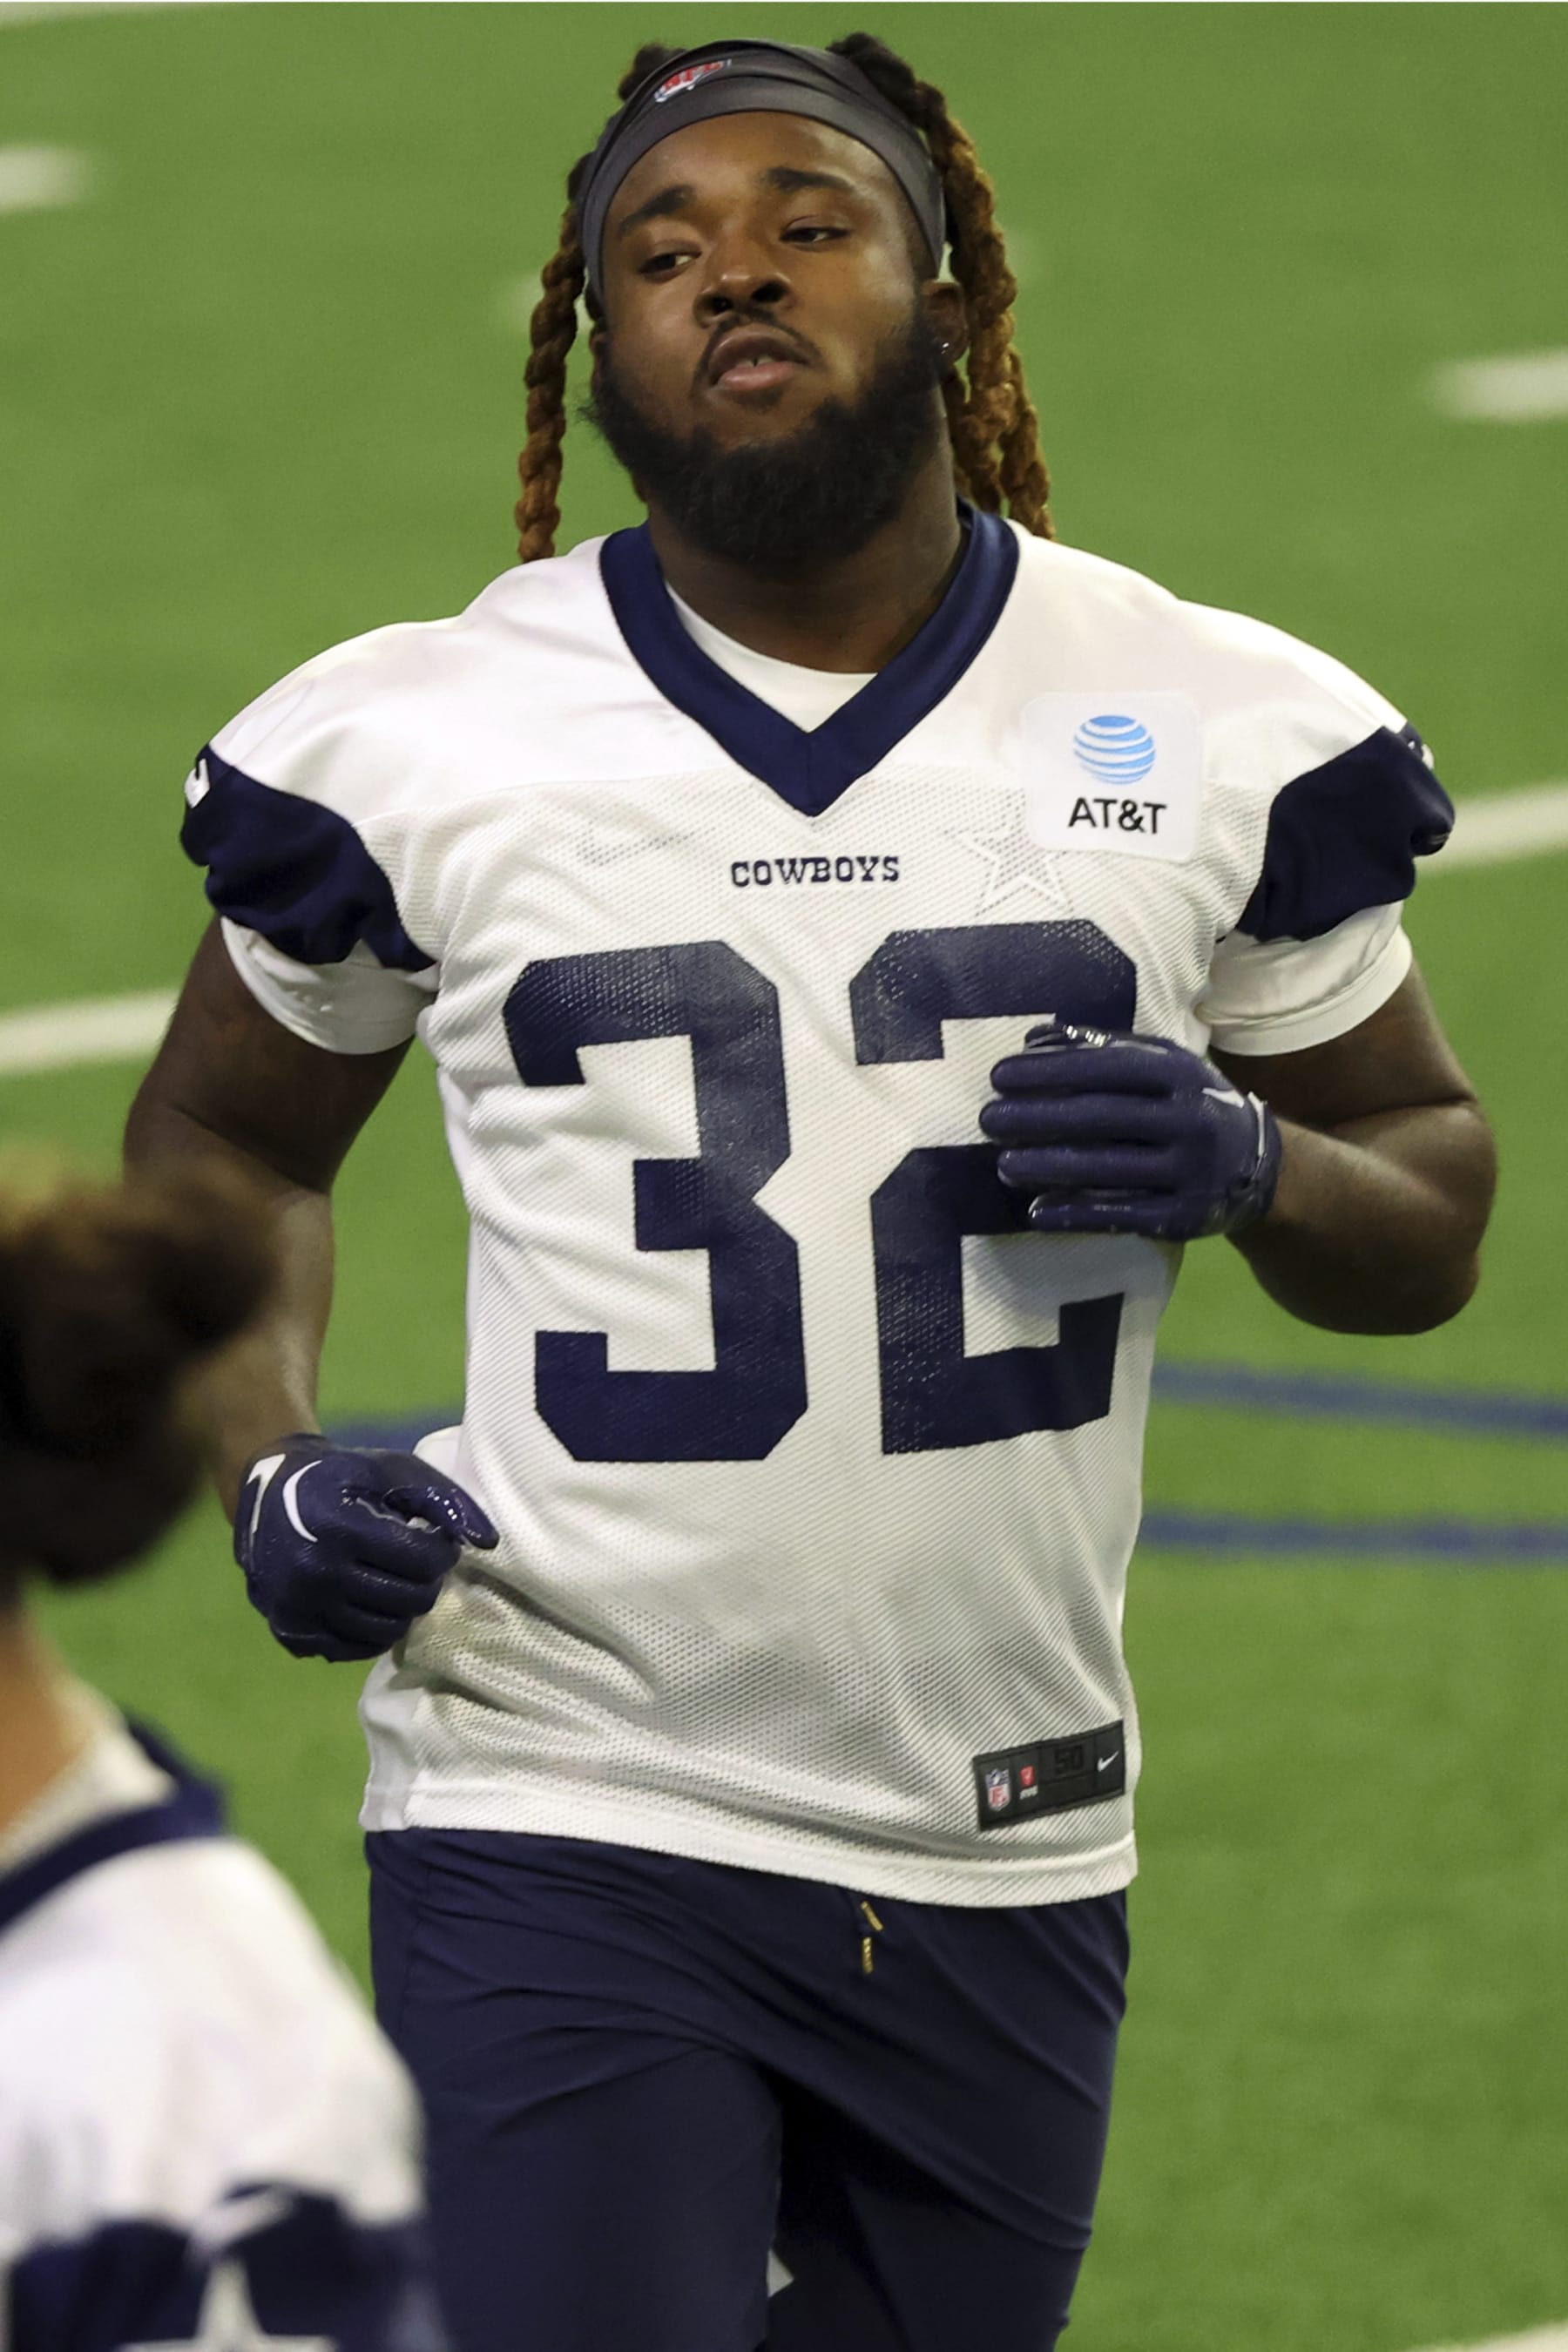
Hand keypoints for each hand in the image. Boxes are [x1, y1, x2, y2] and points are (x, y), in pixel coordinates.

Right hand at [235, 1436, 497, 1661]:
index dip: (440, 1551)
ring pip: (384, 1632)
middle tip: (417, 1563)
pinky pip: (351, 1650)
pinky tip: (370, 1601)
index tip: (433, 1539)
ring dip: (402, 1608)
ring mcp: (298, 1609)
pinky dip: (371, 1631)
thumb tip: (487, 1542)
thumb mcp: (393, 1471)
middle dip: (426, 1581)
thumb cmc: (341, 1478)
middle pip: (407, 1600)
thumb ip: (444, 1499)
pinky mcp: (289, 1632)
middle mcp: (315, 1574)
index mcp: (340, 1529)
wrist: (267, 1493)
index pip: (421, 1561)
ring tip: (395, 1580)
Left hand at [980, 1021, 1281, 1241]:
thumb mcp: (1163, 1066)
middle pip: (1101, 1117)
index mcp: (1180, 1074)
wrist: (1258, 1166)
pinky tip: (1036, 1211)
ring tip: (1002, 1165)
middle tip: (989, 1121)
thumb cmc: (1191, 1104)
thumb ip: (1103, 1049)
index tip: (999, 1076)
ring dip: (1048, 1167)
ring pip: (1107, 1169)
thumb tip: (1035, 1038)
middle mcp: (1188, 1119)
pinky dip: (1075, 1214)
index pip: (1105, 1068)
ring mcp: (1188, 1171)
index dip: (1050, 1071)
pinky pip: (1120, 1215)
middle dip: (1038, 1119)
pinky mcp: (1182, 1216)